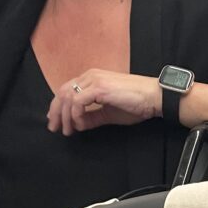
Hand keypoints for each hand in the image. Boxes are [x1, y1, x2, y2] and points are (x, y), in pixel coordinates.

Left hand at [47, 69, 161, 135]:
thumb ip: (93, 117)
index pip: (67, 90)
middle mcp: (90, 76)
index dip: (58, 106)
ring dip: (65, 116)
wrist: (152, 97)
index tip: (56, 121)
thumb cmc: (136, 103)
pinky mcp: (99, 88)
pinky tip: (81, 125)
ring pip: (68, 97)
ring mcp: (93, 80)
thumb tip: (80, 124)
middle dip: (56, 112)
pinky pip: (78, 101)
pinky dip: (76, 115)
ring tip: (68, 130)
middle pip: (63, 92)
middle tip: (55, 128)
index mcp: (92, 79)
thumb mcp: (110, 113)